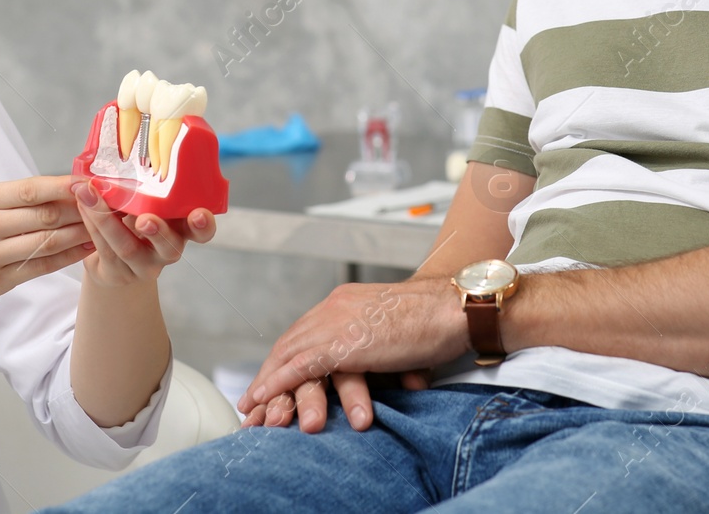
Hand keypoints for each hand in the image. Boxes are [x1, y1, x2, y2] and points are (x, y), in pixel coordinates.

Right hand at [0, 175, 92, 319]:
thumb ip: (2, 199)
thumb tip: (50, 189)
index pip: (31, 189)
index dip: (66, 185)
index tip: (92, 181)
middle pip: (46, 215)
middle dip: (83, 209)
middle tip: (109, 204)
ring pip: (48, 242)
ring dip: (82, 234)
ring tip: (106, 226)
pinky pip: (39, 268)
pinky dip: (67, 258)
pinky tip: (86, 250)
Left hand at [70, 176, 216, 287]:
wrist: (117, 261)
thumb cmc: (137, 218)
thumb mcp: (150, 202)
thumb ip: (149, 182)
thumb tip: (129, 134)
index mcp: (182, 229)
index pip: (201, 231)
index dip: (203, 224)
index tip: (198, 213)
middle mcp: (168, 249)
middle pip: (170, 246)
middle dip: (157, 231)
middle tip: (144, 220)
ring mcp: (144, 265)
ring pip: (128, 248)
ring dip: (106, 220)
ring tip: (91, 197)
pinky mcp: (119, 273)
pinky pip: (104, 249)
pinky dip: (92, 223)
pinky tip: (82, 203)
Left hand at [235, 278, 466, 419]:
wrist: (455, 308)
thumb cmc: (435, 321)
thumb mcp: (392, 332)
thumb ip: (370, 345)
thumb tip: (364, 371)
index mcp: (344, 302)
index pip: (304, 331)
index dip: (284, 358)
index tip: (270, 380)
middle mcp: (334, 307)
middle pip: (290, 343)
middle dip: (268, 374)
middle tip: (252, 400)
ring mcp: (337, 322)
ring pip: (290, 355)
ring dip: (268, 383)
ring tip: (254, 407)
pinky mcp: (345, 343)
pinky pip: (302, 364)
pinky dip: (279, 382)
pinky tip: (266, 397)